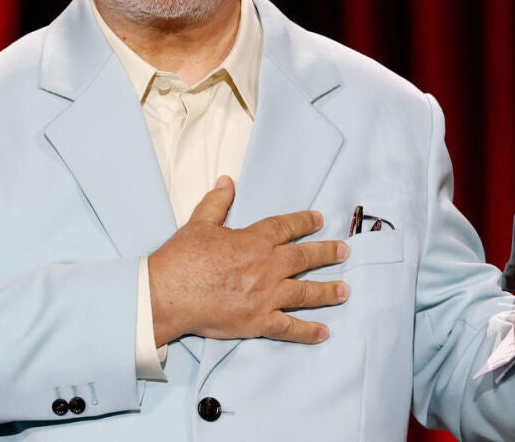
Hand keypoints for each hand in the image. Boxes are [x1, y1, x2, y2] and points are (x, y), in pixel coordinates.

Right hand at [147, 176, 349, 346]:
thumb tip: (227, 181)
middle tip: (344, 251)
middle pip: (304, 258)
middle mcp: (267, 267)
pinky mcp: (259, 321)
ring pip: (305, 293)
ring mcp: (266, 296)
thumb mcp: (199, 222)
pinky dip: (307, 332)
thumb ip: (217, 202)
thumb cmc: (183, 258)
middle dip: (327, 253)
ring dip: (327, 291)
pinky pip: (289, 328)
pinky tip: (323, 333)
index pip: (285, 227)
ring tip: (344, 290)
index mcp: (254, 241)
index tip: (319, 220)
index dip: (304, 221)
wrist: (170, 293)